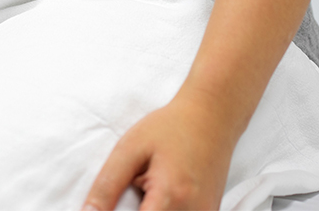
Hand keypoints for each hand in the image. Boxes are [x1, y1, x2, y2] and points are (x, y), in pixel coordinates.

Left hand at [83, 98, 236, 210]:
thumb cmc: (170, 127)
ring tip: (150, 186)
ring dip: (150, 209)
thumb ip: (107, 186)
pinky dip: (164, 208)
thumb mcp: (130, 149)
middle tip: (138, 183)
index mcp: (171, 196)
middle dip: (135, 208)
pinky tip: (161, 194)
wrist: (211, 117)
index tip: (112, 201)